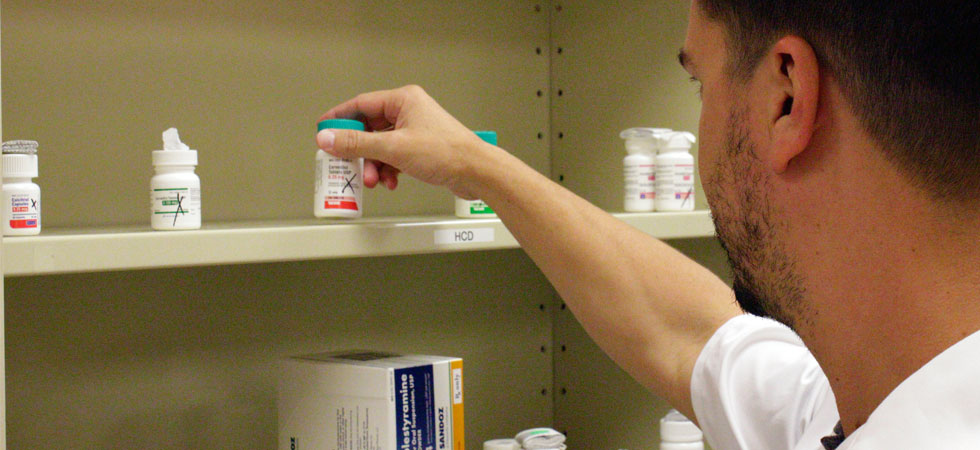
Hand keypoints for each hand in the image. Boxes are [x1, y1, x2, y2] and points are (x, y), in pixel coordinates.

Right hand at [317, 85, 493, 198]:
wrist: (476, 172)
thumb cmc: (447, 152)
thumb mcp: (393, 148)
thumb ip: (357, 144)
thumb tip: (328, 138)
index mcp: (403, 100)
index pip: (360, 104)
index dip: (339, 119)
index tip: (323, 132)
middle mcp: (409, 112)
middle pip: (369, 128)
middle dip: (360, 152)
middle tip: (348, 165)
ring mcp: (415, 131)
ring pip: (381, 146)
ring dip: (374, 165)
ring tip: (374, 180)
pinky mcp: (420, 149)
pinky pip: (394, 157)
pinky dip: (388, 170)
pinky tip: (391, 182)